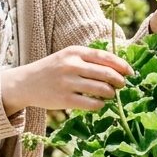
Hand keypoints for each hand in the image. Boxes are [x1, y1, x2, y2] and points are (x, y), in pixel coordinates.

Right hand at [1, 46, 133, 113]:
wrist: (26, 83)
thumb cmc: (52, 69)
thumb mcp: (67, 57)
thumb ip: (88, 59)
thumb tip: (117, 68)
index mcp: (74, 52)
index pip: (105, 57)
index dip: (121, 65)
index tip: (130, 72)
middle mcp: (71, 65)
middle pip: (106, 73)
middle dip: (119, 81)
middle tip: (122, 85)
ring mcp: (68, 83)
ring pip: (101, 89)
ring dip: (111, 93)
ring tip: (111, 95)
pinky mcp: (65, 99)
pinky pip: (91, 104)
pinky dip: (100, 104)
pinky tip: (100, 104)